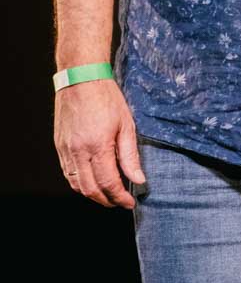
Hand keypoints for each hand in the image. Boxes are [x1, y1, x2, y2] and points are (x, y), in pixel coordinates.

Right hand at [55, 78, 144, 207]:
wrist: (81, 80)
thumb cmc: (107, 99)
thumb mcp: (127, 125)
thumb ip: (130, 155)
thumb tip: (138, 179)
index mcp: (98, 146)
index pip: (109, 183)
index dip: (120, 197)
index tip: (130, 202)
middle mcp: (78, 152)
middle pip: (90, 189)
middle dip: (106, 200)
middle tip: (120, 202)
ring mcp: (66, 150)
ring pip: (76, 184)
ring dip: (92, 195)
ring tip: (108, 196)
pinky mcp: (59, 146)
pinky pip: (67, 173)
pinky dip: (79, 183)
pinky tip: (91, 182)